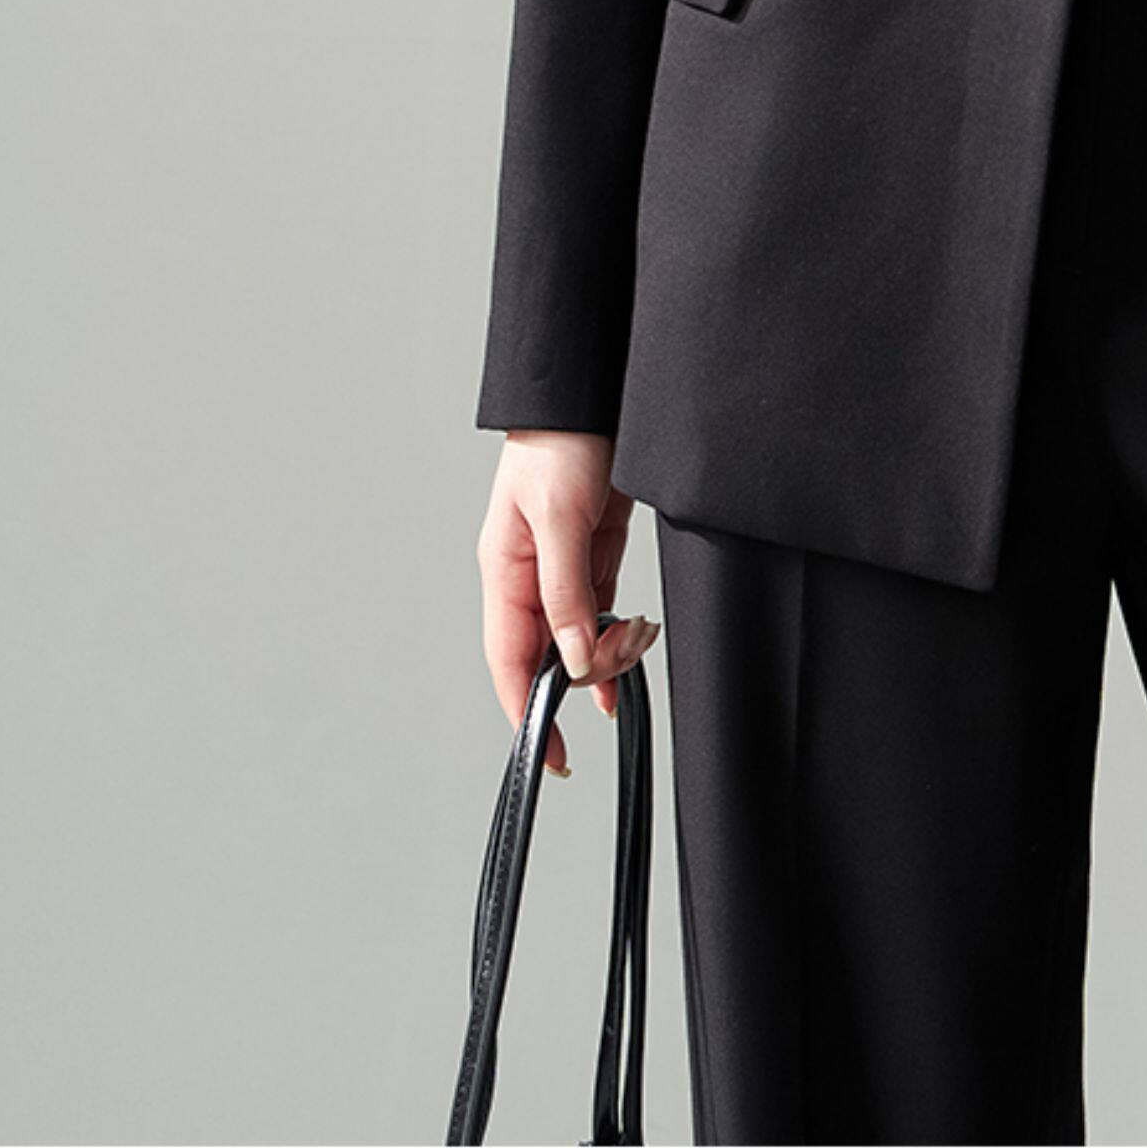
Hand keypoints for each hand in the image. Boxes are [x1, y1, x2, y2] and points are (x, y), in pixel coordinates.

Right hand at [477, 433, 658, 778]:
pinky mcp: (591, 553)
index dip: (526, 712)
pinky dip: (618, 632)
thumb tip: (572, 657)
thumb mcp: (559, 516)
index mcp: (504, 571)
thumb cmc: (561, 440)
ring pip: (579, 636)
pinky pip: (600, 612)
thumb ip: (564, 591)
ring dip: (612, 650)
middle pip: (549, 654)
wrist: (591, 391)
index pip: (509, 660)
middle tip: (627, 658)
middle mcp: (527, 577)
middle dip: (588, 670)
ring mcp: (560, 567)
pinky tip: (636, 645)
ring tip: (642, 636)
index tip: (550, 756)